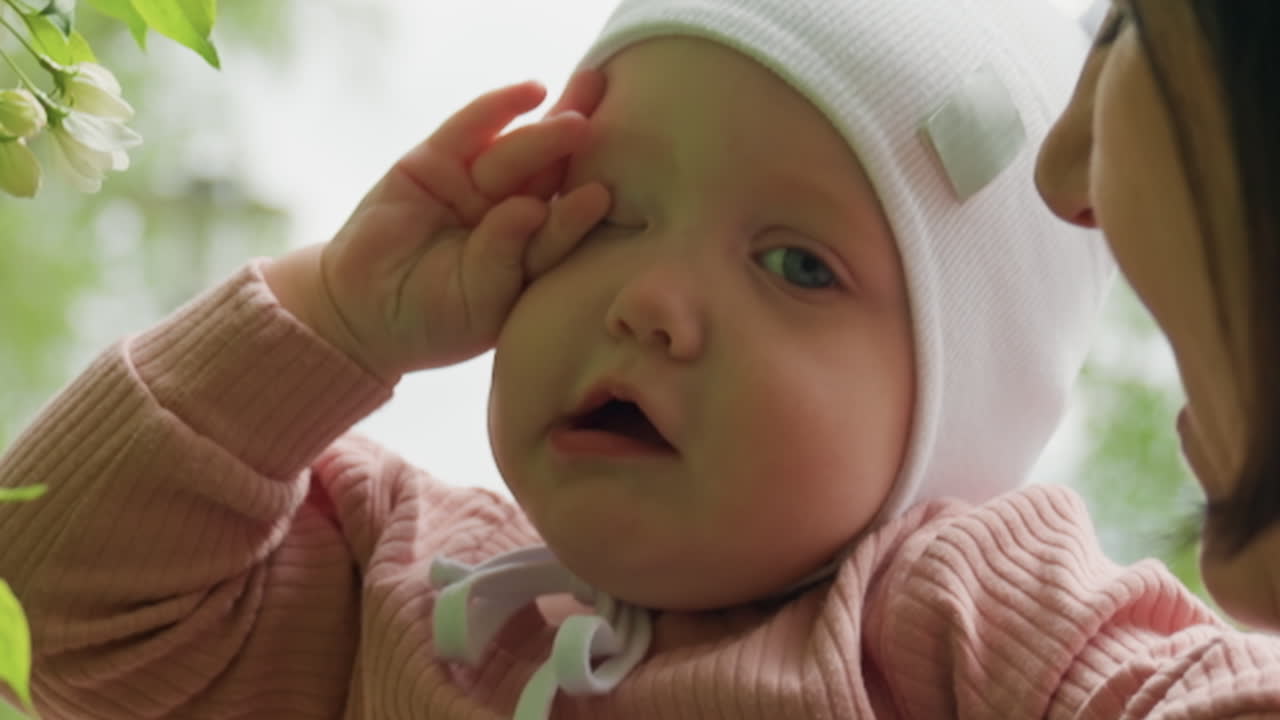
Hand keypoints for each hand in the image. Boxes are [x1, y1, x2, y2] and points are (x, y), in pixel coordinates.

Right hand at [266, 71, 610, 382]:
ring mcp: (474, 185)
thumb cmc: (433, 321)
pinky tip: (532, 91)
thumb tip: (530, 209)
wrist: (361, 315)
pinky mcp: (435, 161)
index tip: (600, 195)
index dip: (578, 211)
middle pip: (551, 176)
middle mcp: (509, 214)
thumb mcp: (478, 302)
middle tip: (612, 123)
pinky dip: (499, 107)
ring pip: (516, 152)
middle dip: (579, 150)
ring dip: (546, 132)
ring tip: (576, 119)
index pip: (560, 227)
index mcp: (531, 253)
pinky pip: (471, 128)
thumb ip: (505, 258)